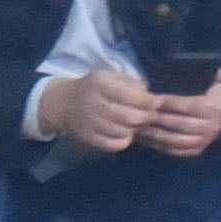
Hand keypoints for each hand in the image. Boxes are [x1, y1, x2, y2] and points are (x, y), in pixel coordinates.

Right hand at [29, 67, 146, 156]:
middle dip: (144, 118)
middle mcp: (93, 102)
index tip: (157, 104)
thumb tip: (151, 96)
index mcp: (100, 83)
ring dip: (134, 130)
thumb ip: (131, 83)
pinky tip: (126, 135)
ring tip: (137, 125)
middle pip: (127, 116)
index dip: (147, 102)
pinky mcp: (86, 137)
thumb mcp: (110, 77)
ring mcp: (88, 122)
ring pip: (121, 132)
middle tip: (151, 117)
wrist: (63, 103)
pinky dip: (123, 142)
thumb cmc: (94, 88)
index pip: (129, 95)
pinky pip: (111, 144)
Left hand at [132, 69, 220, 156]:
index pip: (185, 105)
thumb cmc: (215, 94)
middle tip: (137, 113)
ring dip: (153, 134)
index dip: (167, 102)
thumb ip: (205, 74)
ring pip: (173, 139)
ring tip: (136, 127)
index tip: (149, 99)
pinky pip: (174, 150)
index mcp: (212, 108)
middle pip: (177, 123)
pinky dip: (157, 145)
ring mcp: (203, 141)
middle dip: (155, 118)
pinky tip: (144, 138)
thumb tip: (192, 63)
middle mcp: (209, 126)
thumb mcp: (213, 82)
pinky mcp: (196, 151)